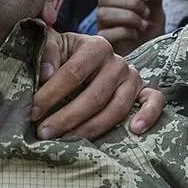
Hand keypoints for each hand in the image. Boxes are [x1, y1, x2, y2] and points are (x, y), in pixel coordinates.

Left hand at [34, 31, 164, 138]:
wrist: (82, 59)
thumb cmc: (62, 56)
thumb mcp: (52, 46)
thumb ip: (46, 52)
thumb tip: (46, 73)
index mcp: (96, 46)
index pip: (74, 72)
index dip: (51, 93)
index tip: (33, 111)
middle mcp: (118, 61)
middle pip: (95, 95)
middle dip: (66, 117)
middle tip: (44, 133)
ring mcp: (133, 77)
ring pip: (117, 108)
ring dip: (92, 128)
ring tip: (68, 141)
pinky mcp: (143, 91)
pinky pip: (154, 102)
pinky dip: (148, 115)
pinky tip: (135, 130)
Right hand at [94, 0, 164, 55]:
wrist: (153, 56)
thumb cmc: (151, 32)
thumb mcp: (157, 12)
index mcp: (114, 0)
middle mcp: (105, 12)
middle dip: (130, 2)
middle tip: (146, 13)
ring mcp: (102, 29)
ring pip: (103, 14)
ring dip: (129, 17)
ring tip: (143, 26)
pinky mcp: (105, 44)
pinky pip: (106, 33)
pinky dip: (125, 32)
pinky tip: (136, 35)